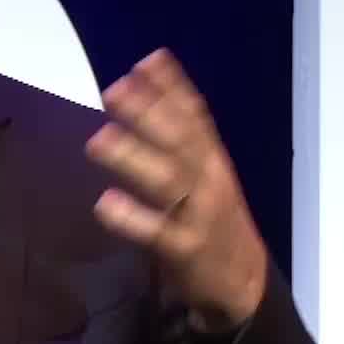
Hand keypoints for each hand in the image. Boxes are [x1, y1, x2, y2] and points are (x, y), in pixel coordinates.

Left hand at [85, 48, 269, 329]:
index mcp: (214, 161)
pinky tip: (105, 203)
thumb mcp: (208, 175)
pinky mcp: (186, 250)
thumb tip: (152, 93)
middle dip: (149, 114)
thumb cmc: (214, 220)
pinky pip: (158, 232)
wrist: (244, 283)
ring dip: (134, 158)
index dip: (173, 88)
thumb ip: (184, 139)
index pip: (195, 118)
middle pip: (180, 143)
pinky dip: (132, 218)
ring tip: (99, 138)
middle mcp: (210, 181)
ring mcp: (200, 215)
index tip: (146, 60)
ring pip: (168, 182)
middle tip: (113, 90)